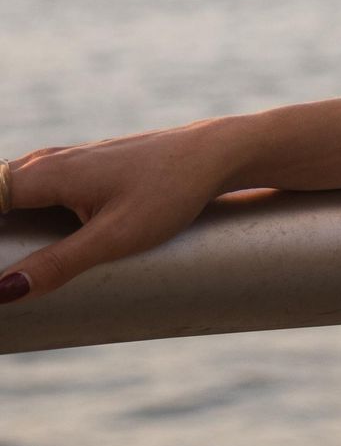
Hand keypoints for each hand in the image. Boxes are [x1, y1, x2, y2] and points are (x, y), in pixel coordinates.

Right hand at [0, 122, 246, 302]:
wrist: (214, 155)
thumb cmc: (170, 191)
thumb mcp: (116, 237)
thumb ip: (59, 264)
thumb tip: (3, 291)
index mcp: (45, 174)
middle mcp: (47, 161)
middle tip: (6, 278)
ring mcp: (64, 161)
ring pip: (11, 190)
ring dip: (6, 221)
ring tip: (14, 257)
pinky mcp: (82, 168)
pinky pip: (32, 188)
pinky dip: (20, 210)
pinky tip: (29, 237)